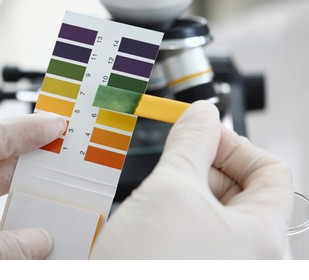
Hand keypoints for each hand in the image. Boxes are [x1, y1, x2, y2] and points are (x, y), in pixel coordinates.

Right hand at [91, 101, 293, 258]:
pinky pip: (198, 239)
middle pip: (243, 193)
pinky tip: (149, 222)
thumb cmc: (147, 267)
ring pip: (215, 217)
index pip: (271, 170)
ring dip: (185, 195)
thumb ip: (191, 143)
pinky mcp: (197, 273)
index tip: (199, 135)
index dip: (233, 145)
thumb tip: (202, 114)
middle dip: (204, 170)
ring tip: (155, 198)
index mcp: (265, 237)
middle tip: (172, 163)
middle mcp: (254, 259)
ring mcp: (225, 269)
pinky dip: (175, 221)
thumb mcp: (169, 189)